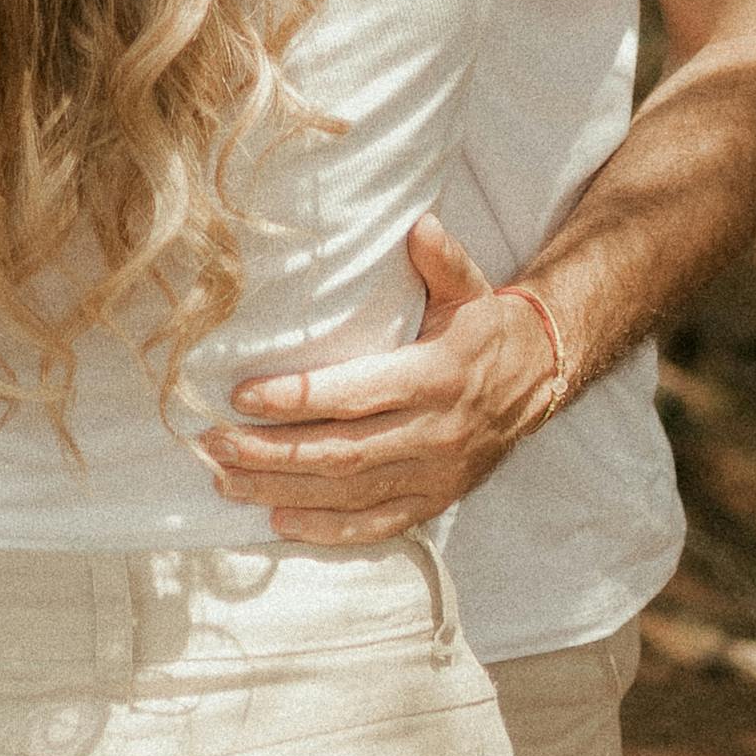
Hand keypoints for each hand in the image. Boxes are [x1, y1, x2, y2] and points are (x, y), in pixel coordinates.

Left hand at [202, 217, 563, 546]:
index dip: (298, 399)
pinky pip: (377, 525)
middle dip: (272, 453)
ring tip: (226, 481)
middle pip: (343, 452)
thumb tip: (419, 225)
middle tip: (214, 445)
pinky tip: (278, 521)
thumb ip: (441, 260)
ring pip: (350, 493)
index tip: (241, 396)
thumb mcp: (471, 288)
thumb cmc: (486, 329)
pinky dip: (327, 530)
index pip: (358, 395)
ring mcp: (438, 475)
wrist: (541, 379)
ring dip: (283, 491)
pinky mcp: (436, 501)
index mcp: (440, 377)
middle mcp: (438, 433)